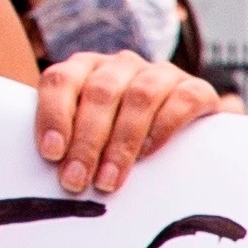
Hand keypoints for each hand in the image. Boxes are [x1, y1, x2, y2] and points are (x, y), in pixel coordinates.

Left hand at [34, 51, 237, 194]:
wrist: (187, 138)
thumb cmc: (123, 143)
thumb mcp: (92, 138)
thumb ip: (71, 145)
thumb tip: (54, 172)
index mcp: (87, 69)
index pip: (61, 80)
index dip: (53, 114)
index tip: (51, 154)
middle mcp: (121, 65)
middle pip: (101, 92)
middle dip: (87, 141)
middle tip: (76, 181)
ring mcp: (160, 74)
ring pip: (139, 96)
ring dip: (121, 142)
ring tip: (109, 180)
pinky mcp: (196, 89)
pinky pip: (183, 100)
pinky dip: (164, 127)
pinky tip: (149, 154)